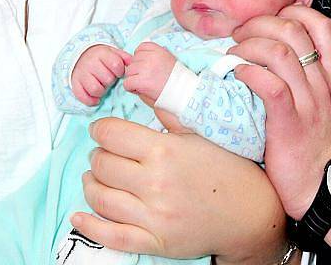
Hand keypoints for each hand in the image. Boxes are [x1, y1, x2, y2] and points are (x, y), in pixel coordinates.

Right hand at [72, 45, 129, 105]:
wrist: (80, 56)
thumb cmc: (101, 57)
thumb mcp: (113, 52)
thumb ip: (124, 57)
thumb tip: (132, 63)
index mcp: (101, 53)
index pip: (116, 65)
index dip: (120, 71)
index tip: (118, 72)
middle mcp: (90, 63)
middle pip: (107, 79)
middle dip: (111, 81)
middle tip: (109, 79)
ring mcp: (81, 74)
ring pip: (95, 89)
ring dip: (102, 91)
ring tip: (102, 87)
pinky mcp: (75, 84)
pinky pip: (83, 96)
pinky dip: (91, 101)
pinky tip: (96, 98)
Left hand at [72, 119, 286, 264]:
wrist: (250, 213)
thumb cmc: (227, 168)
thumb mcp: (199, 132)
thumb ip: (166, 112)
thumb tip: (139, 86)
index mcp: (165, 151)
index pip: (112, 134)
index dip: (100, 129)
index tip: (101, 129)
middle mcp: (155, 183)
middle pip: (103, 165)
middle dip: (97, 155)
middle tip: (103, 152)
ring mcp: (153, 217)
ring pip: (101, 198)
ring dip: (91, 184)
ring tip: (95, 177)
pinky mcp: (154, 243)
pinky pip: (111, 236)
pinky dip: (89, 226)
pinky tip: (79, 216)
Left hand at [123, 42, 176, 101]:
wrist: (183, 92)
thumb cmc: (175, 78)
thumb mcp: (167, 58)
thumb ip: (153, 55)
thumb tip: (134, 58)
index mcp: (158, 50)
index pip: (140, 48)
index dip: (141, 58)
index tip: (147, 67)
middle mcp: (151, 57)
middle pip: (133, 61)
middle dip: (137, 70)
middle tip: (148, 78)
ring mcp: (145, 69)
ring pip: (129, 72)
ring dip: (134, 79)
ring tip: (146, 84)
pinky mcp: (142, 81)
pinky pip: (127, 83)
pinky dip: (131, 88)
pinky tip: (141, 90)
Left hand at [230, 4, 330, 218]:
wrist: (328, 191)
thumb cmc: (317, 149)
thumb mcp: (323, 107)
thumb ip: (308, 81)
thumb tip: (276, 56)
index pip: (323, 26)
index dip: (295, 11)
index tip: (272, 17)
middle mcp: (321, 84)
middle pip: (293, 30)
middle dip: (261, 23)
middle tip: (240, 33)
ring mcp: (307, 102)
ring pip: (279, 52)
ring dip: (249, 45)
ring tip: (234, 53)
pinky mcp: (289, 123)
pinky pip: (270, 85)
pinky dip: (249, 72)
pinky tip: (238, 75)